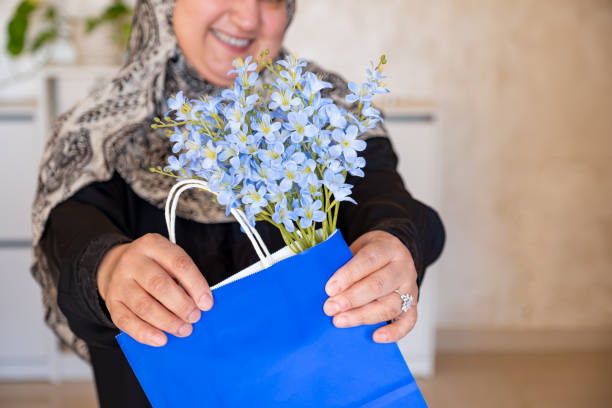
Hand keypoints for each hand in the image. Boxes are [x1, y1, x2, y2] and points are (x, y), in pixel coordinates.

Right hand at [97, 233, 212, 346]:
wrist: (115, 265)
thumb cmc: (152, 265)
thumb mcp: (168, 259)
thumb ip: (184, 277)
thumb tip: (200, 303)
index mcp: (152, 245)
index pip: (178, 263)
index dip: (196, 284)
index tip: (207, 303)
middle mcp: (132, 261)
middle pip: (159, 285)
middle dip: (181, 305)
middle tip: (195, 317)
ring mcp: (119, 282)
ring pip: (144, 306)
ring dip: (167, 321)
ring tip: (184, 329)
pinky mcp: (111, 302)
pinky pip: (127, 321)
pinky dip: (146, 333)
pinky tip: (161, 339)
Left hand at [323, 231, 417, 342]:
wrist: (393, 253)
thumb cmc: (370, 254)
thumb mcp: (358, 248)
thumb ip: (345, 265)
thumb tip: (328, 289)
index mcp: (388, 248)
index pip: (368, 261)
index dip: (348, 275)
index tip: (329, 289)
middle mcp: (402, 268)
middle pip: (378, 285)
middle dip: (351, 299)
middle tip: (330, 308)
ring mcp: (410, 288)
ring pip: (390, 306)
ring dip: (363, 316)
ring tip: (340, 321)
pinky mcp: (412, 305)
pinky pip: (408, 322)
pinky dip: (394, 332)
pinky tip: (376, 337)